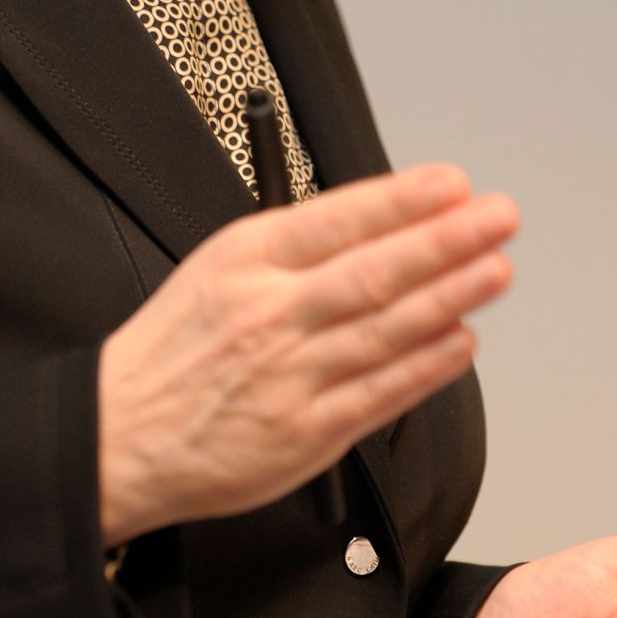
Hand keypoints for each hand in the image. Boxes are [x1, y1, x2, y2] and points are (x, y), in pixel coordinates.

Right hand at [98, 164, 517, 544]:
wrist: (119, 433)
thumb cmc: (176, 346)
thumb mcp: (218, 266)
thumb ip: (295, 247)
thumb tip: (381, 222)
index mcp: (247, 260)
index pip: (337, 219)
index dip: (401, 200)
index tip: (452, 185)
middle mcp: (271, 313)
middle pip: (373, 271)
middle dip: (445, 240)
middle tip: (497, 216)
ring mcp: (290, 375)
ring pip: (386, 329)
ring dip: (450, 296)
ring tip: (495, 269)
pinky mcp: (304, 433)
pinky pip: (378, 394)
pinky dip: (425, 367)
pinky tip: (461, 341)